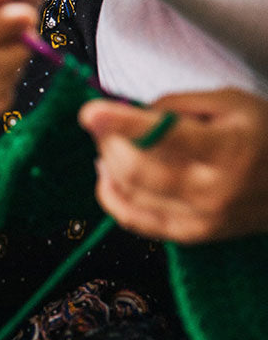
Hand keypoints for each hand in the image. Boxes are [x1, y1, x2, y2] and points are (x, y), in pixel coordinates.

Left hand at [79, 89, 267, 243]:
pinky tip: (107, 173)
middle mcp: (213, 190)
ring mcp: (200, 219)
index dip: (123, 124)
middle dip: (109, 142)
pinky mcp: (189, 236)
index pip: (165, 136)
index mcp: (229, 149)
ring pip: (129, 193)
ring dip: (108, 164)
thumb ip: (178, 104)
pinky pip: (133, 219)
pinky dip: (111, 194)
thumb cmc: (266, 135)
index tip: (90, 112)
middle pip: (136, 169)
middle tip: (104, 124)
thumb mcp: (233, 102)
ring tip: (110, 144)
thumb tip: (129, 114)